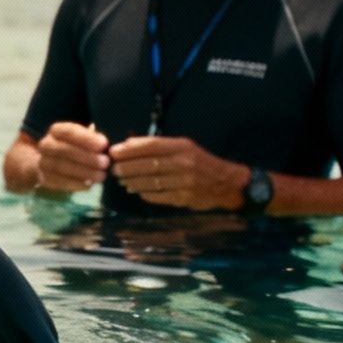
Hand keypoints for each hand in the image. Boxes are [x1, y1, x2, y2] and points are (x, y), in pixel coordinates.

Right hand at [36, 122, 109, 192]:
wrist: (53, 162)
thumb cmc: (76, 147)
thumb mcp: (83, 138)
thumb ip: (92, 141)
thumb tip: (104, 147)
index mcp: (56, 131)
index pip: (69, 132)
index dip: (86, 138)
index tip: (104, 144)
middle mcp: (46, 145)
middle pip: (64, 150)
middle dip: (86, 157)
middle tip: (105, 163)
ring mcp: (43, 162)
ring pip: (60, 167)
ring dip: (83, 172)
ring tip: (101, 176)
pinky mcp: (44, 179)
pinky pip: (58, 182)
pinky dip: (75, 184)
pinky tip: (89, 185)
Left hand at [108, 135, 249, 210]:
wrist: (228, 183)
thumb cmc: (202, 162)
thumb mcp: (185, 147)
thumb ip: (160, 146)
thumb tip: (129, 144)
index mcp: (183, 147)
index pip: (151, 146)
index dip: (129, 149)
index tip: (114, 152)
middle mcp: (184, 163)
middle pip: (148, 164)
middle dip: (126, 167)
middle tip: (114, 169)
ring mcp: (184, 182)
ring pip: (150, 181)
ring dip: (132, 181)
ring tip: (123, 180)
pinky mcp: (184, 198)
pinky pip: (158, 196)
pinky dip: (145, 193)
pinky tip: (137, 191)